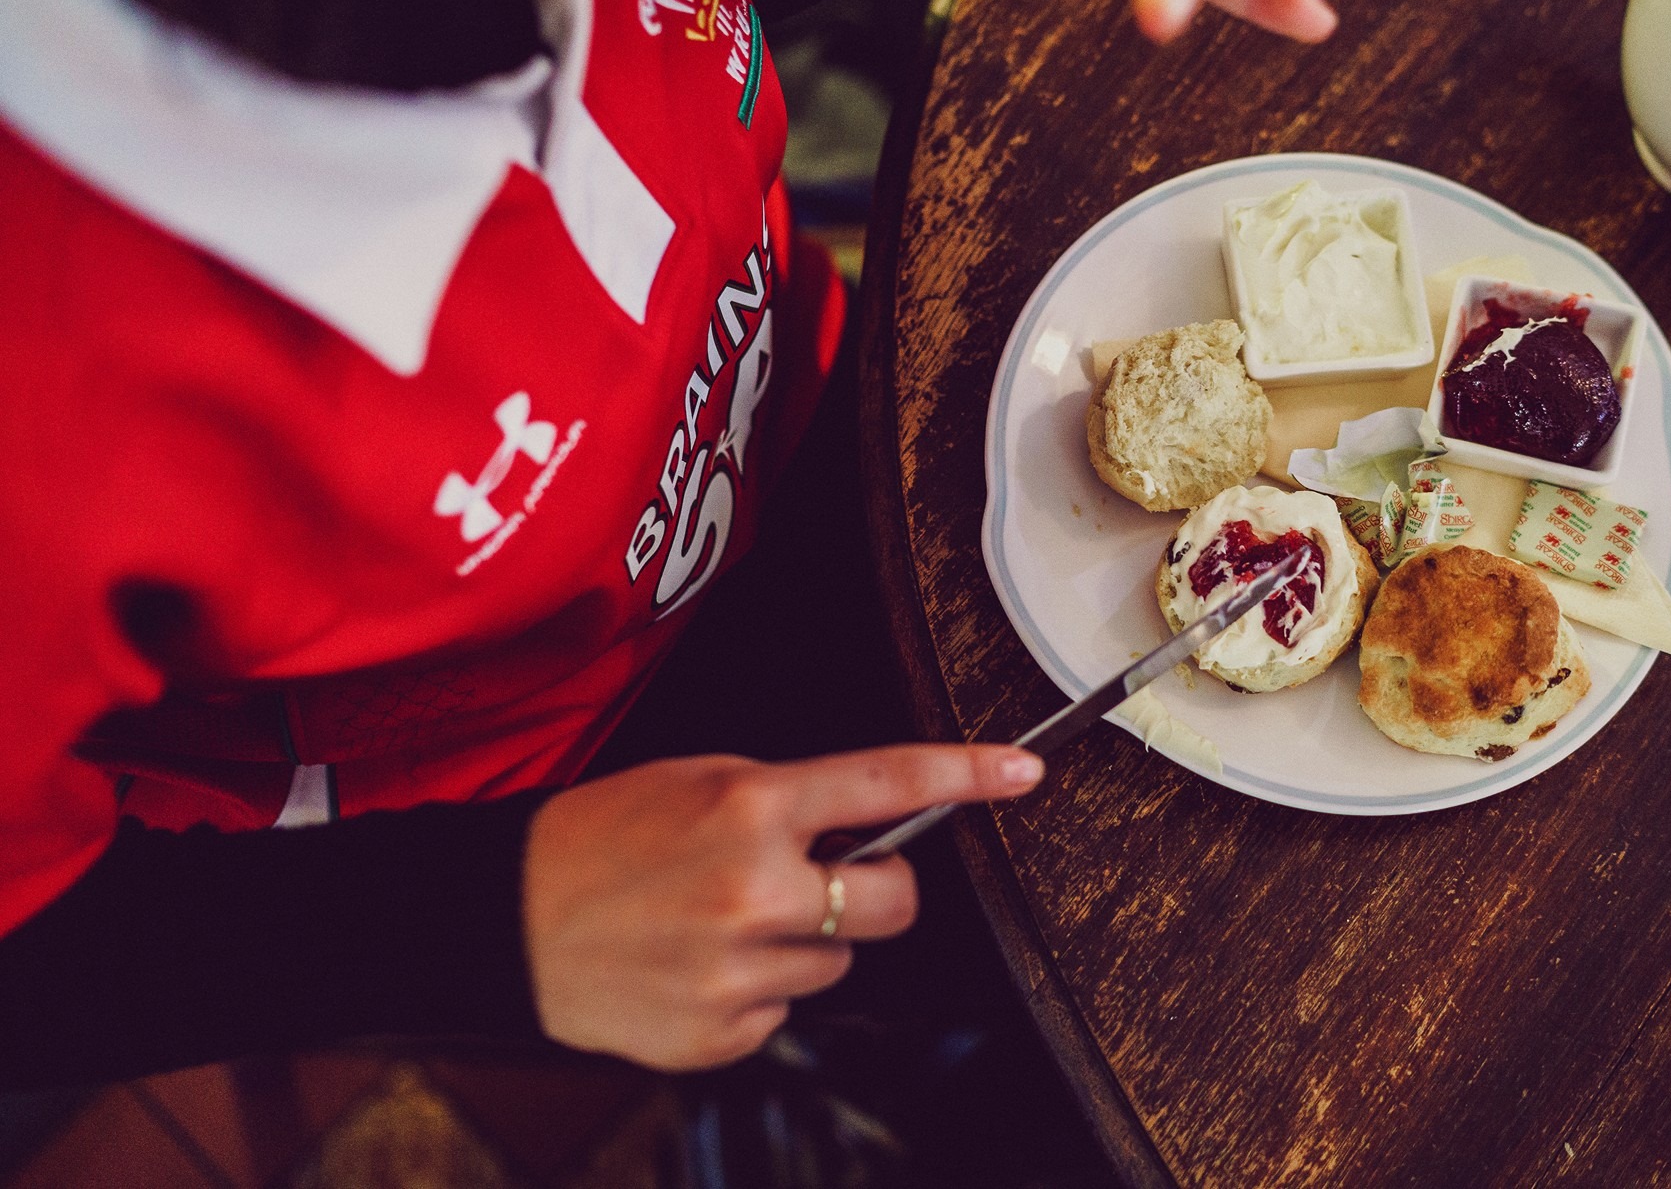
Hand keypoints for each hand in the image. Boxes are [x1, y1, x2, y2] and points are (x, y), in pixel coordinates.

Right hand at [523, 743, 1042, 1070]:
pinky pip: (787, 1012)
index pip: (889, 784)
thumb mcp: (698, 780)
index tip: (1021, 773)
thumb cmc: (603, 837)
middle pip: (893, 902)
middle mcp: (754, 891)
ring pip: (840, 964)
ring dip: (805, 943)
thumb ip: (790, 800)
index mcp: (750, 807)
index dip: (966, 775)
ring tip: (724, 923)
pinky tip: (700, 967)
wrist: (509, 920)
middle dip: (875, 889)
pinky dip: (758, 991)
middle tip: (825, 877)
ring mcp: (739, 972)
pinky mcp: (722, 1035)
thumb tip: (873, 825)